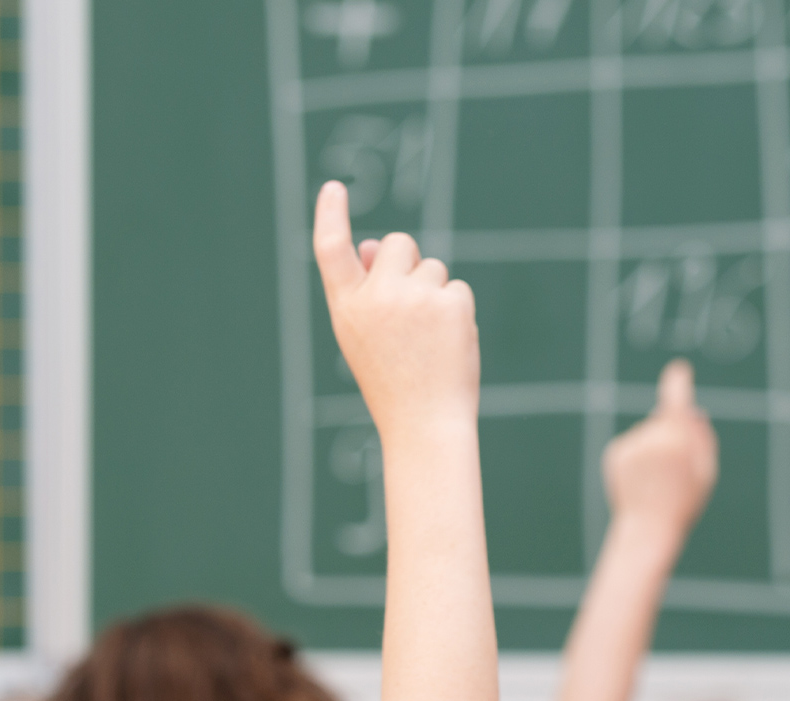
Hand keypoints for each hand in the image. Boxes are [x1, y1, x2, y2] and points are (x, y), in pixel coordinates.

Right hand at [311, 181, 477, 445]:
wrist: (425, 423)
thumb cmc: (393, 381)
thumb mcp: (364, 335)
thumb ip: (364, 289)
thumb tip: (370, 244)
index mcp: (347, 306)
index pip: (332, 250)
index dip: (331, 215)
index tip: (334, 189)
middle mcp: (376, 296)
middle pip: (397, 243)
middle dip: (407, 263)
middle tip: (411, 310)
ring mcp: (414, 297)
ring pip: (432, 266)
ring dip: (435, 292)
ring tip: (428, 339)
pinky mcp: (450, 302)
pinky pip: (458, 287)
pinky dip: (457, 310)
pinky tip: (448, 342)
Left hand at [602, 360, 715, 533]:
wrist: (647, 528)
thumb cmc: (683, 502)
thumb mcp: (706, 471)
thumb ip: (703, 437)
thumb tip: (692, 412)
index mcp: (678, 439)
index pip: (676, 399)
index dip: (678, 382)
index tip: (679, 370)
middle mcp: (651, 436)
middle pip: (664, 420)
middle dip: (673, 433)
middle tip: (676, 468)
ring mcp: (631, 444)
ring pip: (647, 433)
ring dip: (654, 448)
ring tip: (657, 479)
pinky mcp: (615, 451)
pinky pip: (633, 443)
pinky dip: (638, 456)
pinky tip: (642, 479)